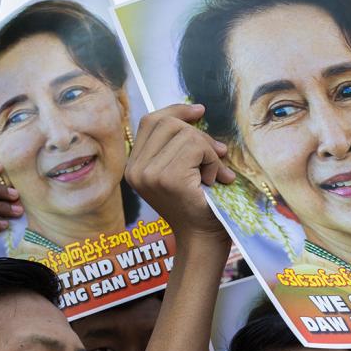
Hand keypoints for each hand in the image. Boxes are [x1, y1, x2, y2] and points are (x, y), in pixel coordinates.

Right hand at [125, 104, 234, 247]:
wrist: (202, 239)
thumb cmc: (198, 205)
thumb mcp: (182, 168)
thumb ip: (179, 144)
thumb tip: (197, 111)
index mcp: (134, 166)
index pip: (150, 121)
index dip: (176, 111)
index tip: (199, 112)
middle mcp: (135, 169)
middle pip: (167, 123)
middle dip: (198, 134)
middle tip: (217, 156)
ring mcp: (149, 174)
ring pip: (184, 134)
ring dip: (208, 151)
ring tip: (213, 174)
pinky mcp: (168, 178)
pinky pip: (196, 148)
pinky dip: (211, 160)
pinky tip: (213, 180)